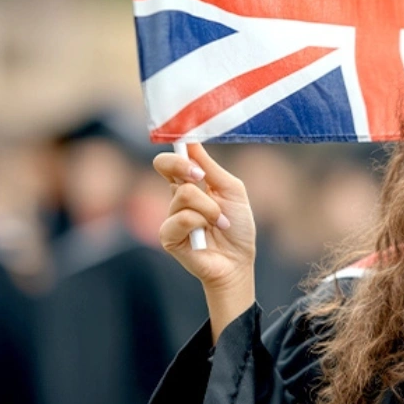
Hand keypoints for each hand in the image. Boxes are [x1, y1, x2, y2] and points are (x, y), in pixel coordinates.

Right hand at [152, 143, 256, 290]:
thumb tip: (192, 142)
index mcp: (191, 184)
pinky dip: (201, 222)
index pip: (172, 159)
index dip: (178, 149)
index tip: (189, 145)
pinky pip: (182, 218)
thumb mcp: (230, 191)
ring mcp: (170, 215)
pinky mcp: (168, 236)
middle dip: (184, 165)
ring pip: (184, 194)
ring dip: (210, 207)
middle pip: (163, 164)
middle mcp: (177, 197)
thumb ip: (211, 168)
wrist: (239, 260)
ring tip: (220, 222)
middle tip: (202, 177)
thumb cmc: (237, 226)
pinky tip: (207, 233)